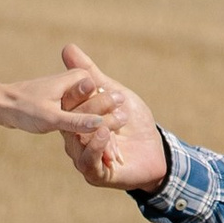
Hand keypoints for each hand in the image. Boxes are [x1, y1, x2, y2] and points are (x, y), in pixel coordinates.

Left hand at [0, 63, 122, 144]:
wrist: (0, 106)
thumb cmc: (24, 109)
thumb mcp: (52, 118)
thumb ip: (77, 121)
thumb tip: (100, 123)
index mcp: (74, 79)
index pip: (103, 88)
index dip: (111, 104)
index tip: (124, 119)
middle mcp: (72, 83)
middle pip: (98, 98)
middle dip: (109, 113)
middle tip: (124, 128)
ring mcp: (66, 93)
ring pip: (89, 106)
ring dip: (99, 121)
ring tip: (114, 141)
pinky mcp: (60, 103)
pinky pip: (79, 113)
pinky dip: (87, 125)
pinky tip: (95, 141)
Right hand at [52, 41, 168, 192]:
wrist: (156, 152)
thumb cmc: (134, 123)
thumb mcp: (114, 93)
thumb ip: (92, 74)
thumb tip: (67, 47)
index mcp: (75, 120)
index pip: (69, 105)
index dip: (78, 93)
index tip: (93, 81)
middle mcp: (74, 140)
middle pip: (74, 123)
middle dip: (93, 109)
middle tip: (115, 98)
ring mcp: (83, 158)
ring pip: (80, 142)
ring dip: (98, 127)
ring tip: (113, 118)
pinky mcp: (95, 175)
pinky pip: (89, 162)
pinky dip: (96, 148)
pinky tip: (105, 134)